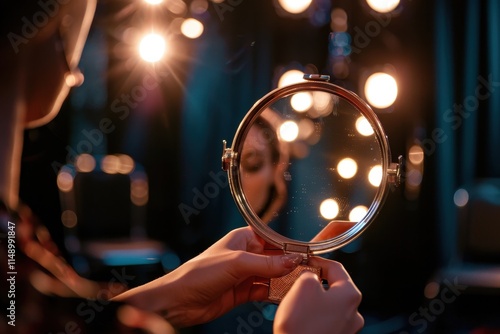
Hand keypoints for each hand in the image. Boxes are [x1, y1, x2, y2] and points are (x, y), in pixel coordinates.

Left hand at [111, 226, 302, 327]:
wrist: (178, 300)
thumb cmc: (198, 273)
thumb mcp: (237, 263)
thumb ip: (266, 263)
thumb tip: (292, 261)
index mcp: (243, 238)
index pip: (273, 239)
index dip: (290, 246)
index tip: (307, 253)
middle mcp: (245, 255)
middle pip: (275, 259)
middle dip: (291, 265)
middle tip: (310, 272)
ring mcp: (244, 274)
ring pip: (272, 276)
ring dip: (285, 281)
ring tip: (301, 285)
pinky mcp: (242, 292)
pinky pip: (264, 291)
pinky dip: (275, 294)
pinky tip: (285, 296)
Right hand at [273, 257, 363, 333]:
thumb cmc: (302, 326)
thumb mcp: (303, 286)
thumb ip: (309, 273)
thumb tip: (310, 275)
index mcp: (350, 294)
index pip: (336, 267)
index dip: (318, 260)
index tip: (306, 260)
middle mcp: (353, 312)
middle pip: (333, 287)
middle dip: (315, 282)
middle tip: (297, 281)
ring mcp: (346, 329)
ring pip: (328, 305)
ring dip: (313, 300)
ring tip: (295, 302)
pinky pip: (324, 321)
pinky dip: (312, 316)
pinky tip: (300, 318)